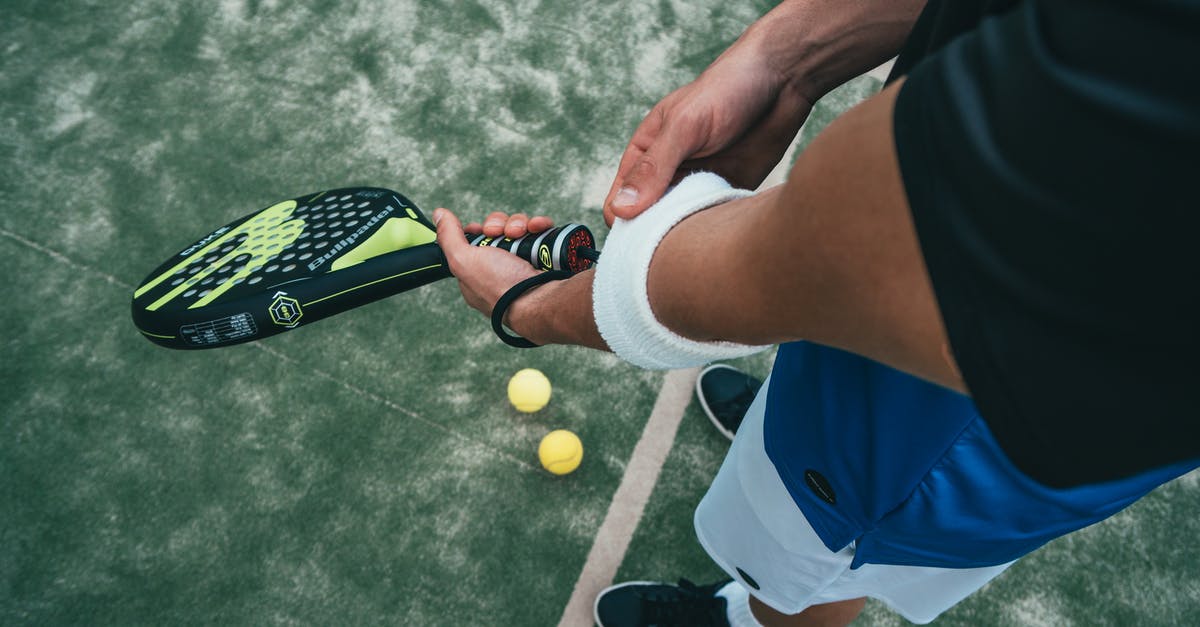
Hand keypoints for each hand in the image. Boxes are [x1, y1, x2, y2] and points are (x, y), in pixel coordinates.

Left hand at [433, 208, 553, 318]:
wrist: (540, 299)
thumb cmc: (499, 288)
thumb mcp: (463, 260)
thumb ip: (448, 236)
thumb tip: (439, 214)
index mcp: (477, 274)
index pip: (473, 244)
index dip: (477, 232)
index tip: (481, 230)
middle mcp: (500, 269)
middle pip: (496, 232)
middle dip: (498, 225)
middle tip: (500, 233)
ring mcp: (523, 263)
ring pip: (518, 228)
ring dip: (518, 224)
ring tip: (521, 233)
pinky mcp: (544, 256)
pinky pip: (539, 232)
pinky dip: (538, 226)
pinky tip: (537, 229)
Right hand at [603, 35, 814, 224]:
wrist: (782, 80)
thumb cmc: (726, 90)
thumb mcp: (683, 126)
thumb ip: (654, 168)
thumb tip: (622, 209)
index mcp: (646, 154)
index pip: (620, 202)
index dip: (625, 225)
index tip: (642, 239)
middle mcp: (669, 174)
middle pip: (649, 222)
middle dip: (656, 237)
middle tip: (674, 245)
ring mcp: (698, 185)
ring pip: (680, 227)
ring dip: (686, 236)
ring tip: (700, 237)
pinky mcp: (727, 193)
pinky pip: (711, 222)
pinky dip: (713, 231)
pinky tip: (722, 229)